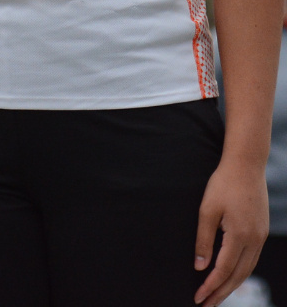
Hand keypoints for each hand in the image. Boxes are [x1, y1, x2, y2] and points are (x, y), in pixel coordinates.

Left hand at [194, 161, 266, 304]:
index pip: (223, 270)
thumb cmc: (222, 185)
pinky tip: (231, 277)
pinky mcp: (261, 232)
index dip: (210, 286)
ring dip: (232, 285)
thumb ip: (203, 240)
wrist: (246, 166)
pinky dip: (240, 272)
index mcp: (240, 236)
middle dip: (221, 292)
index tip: (197, 298)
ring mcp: (261, 237)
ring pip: (247, 269)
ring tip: (217, 297)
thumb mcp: (207, 210)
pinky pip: (252, 259)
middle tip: (206, 305)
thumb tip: (199, 267)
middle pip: (238, 275)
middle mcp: (254, 240)